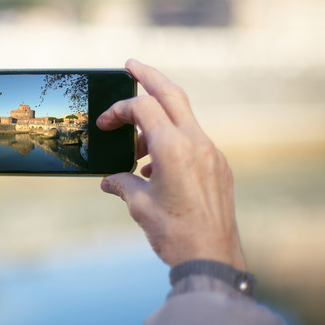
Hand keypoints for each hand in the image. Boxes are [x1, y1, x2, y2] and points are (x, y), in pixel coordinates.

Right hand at [97, 59, 245, 269]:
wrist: (212, 259)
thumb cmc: (174, 234)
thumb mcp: (139, 206)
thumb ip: (122, 184)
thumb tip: (110, 180)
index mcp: (174, 149)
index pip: (144, 108)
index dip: (119, 110)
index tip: (104, 124)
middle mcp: (197, 144)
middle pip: (172, 94)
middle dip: (150, 76)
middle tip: (131, 65)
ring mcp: (212, 154)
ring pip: (184, 118)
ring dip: (158, 119)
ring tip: (136, 146)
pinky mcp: (219, 168)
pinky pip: (194, 141)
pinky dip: (172, 140)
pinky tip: (156, 166)